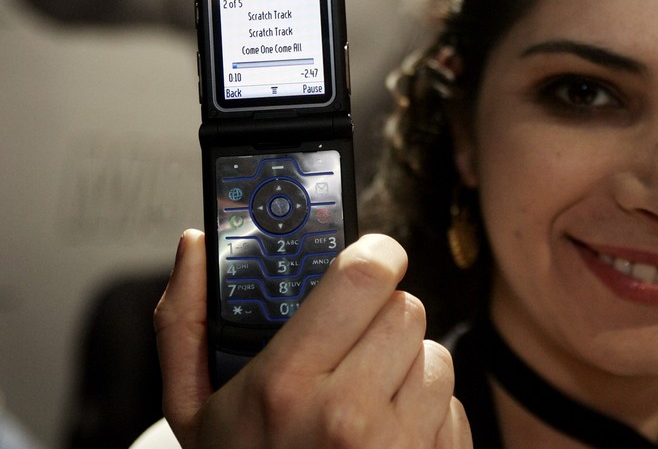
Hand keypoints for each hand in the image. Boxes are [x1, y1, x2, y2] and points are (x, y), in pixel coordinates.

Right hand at [155, 230, 471, 448]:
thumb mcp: (194, 406)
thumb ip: (186, 321)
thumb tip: (195, 246)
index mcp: (286, 385)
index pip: (364, 276)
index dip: (376, 254)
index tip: (372, 257)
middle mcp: (348, 415)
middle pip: (407, 309)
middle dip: (383, 319)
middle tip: (353, 343)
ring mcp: (398, 446)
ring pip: (436, 356)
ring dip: (408, 368)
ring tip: (366, 396)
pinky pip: (454, 406)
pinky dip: (427, 412)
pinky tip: (386, 432)